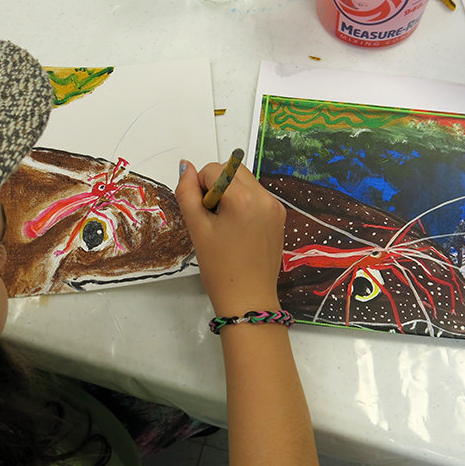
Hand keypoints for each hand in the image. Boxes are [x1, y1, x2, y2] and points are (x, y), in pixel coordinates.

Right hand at [175, 159, 285, 316]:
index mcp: (244, 198)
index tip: (202, 214)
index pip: (213, 169)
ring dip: (230, 193)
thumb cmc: (221, 269)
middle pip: (232, 169)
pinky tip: (238, 229)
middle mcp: (264, 197)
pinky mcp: (279, 216)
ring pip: (245, 181)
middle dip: (216, 186)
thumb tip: (185, 166)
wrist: (248, 299)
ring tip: (225, 225)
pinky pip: (256, 196)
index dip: (199, 188)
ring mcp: (275, 207)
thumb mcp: (197, 229)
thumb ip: (187, 193)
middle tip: (212, 217)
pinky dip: (243, 203)